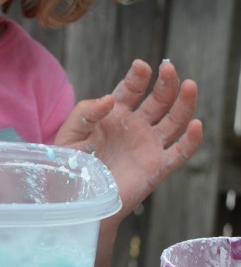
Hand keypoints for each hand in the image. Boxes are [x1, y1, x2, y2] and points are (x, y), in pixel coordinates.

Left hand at [54, 59, 201, 221]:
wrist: (78, 200)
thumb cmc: (71, 165)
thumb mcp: (71, 134)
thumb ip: (85, 113)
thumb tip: (109, 99)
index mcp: (116, 114)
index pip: (131, 89)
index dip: (137, 78)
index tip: (141, 66)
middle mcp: (136, 126)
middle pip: (158, 100)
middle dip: (165, 83)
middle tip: (168, 69)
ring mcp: (149, 146)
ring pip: (174, 121)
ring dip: (184, 103)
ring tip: (190, 85)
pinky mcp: (157, 168)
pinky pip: (179, 153)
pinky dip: (191, 140)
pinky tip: (196, 125)